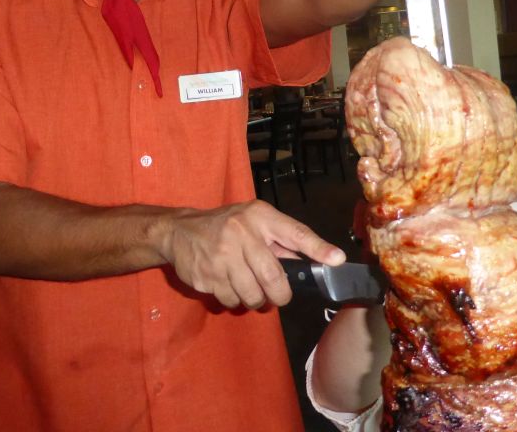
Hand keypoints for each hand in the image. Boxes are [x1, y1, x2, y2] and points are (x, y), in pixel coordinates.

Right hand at [161, 200, 345, 308]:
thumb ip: (282, 240)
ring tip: (249, 289)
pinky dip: (233, 299)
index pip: (295, 232)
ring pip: (252, 295)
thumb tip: (317, 260)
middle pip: (273, 278)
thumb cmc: (226, 224)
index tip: (337, 260)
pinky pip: (230, 300)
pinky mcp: (205, 276)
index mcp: (259, 216)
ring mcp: (221, 256)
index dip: (317, 247)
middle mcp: (241, 233)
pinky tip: (228, 284)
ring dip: (255, 300)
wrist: (178, 230)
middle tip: (278, 297)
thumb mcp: (254, 221)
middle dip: (280, 295)